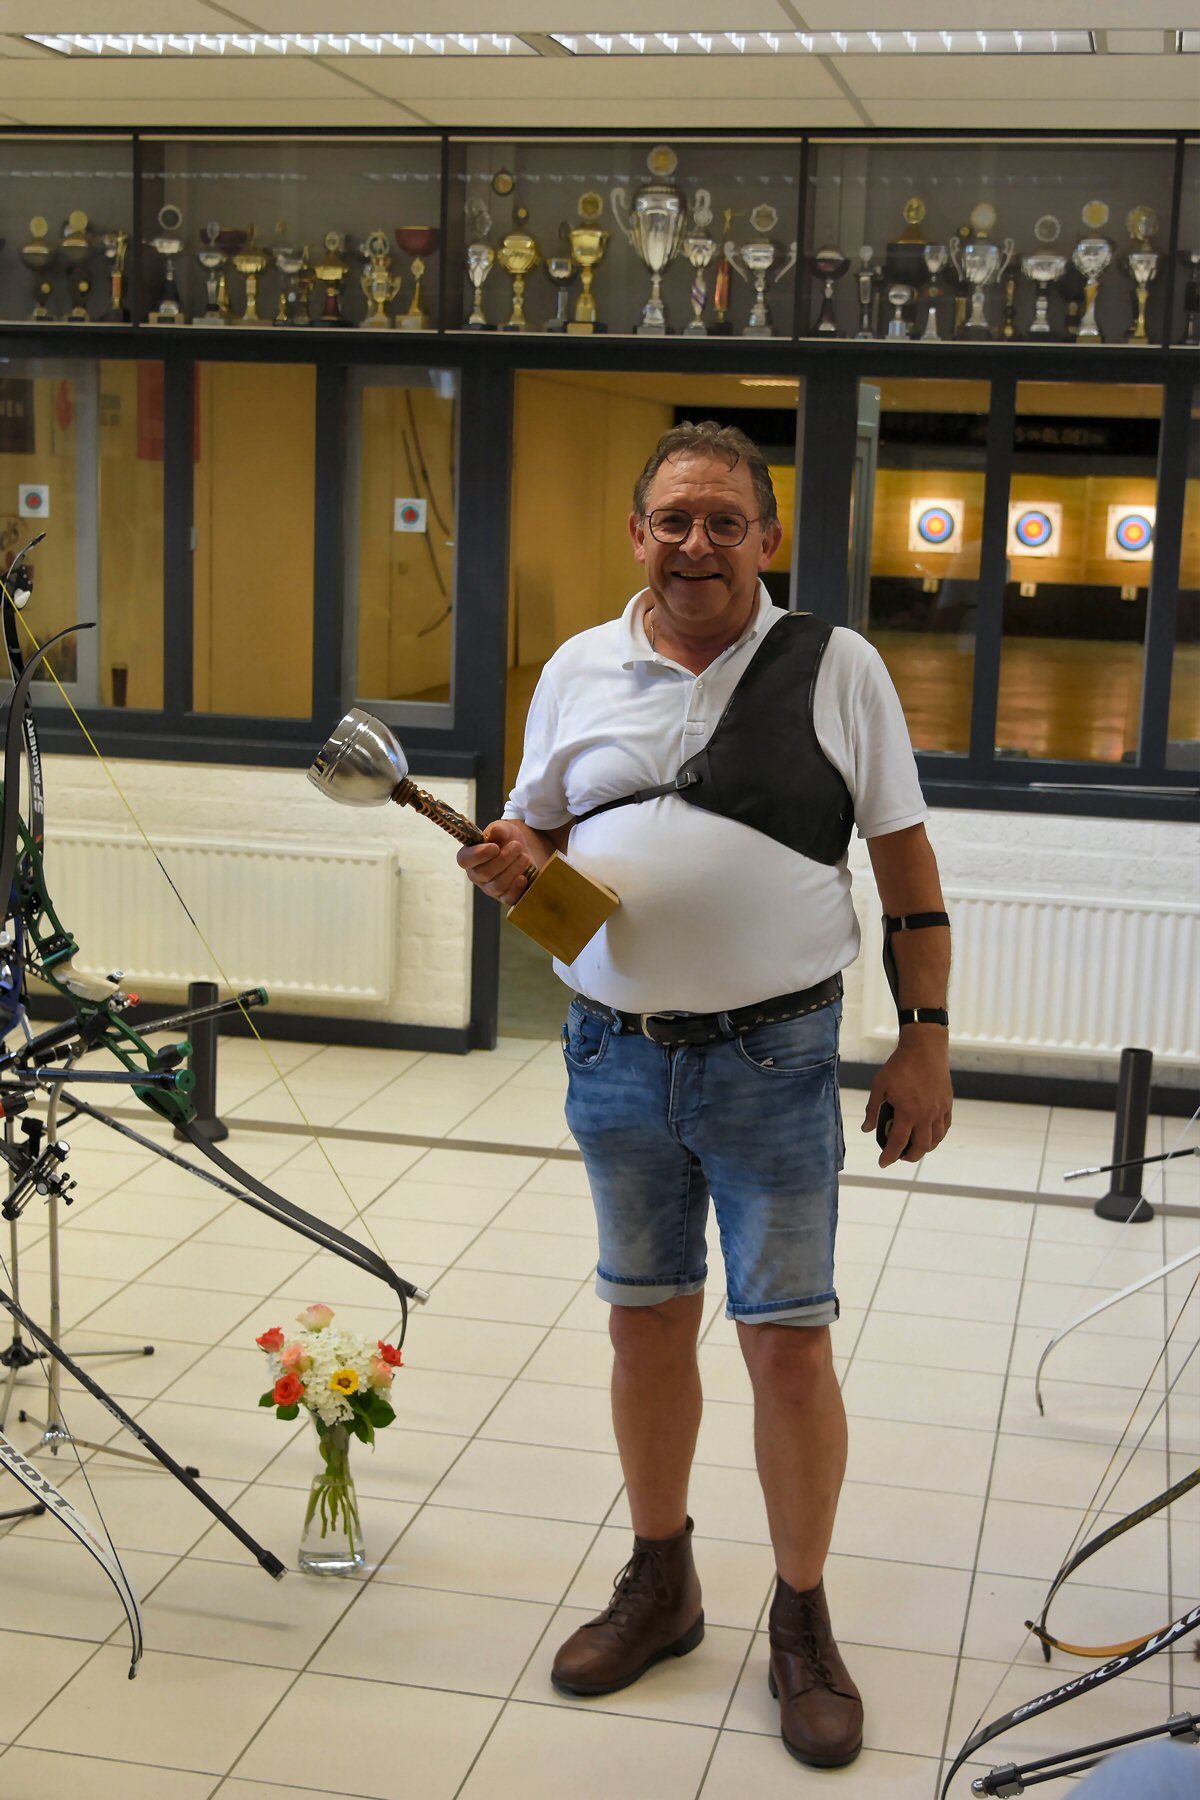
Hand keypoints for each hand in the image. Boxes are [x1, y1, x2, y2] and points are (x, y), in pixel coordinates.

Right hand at [456, 819, 548, 906]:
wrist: (524, 851)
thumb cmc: (507, 839)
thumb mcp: (503, 830)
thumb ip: (498, 830)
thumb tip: (495, 831)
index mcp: (470, 857)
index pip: (465, 860)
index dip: (478, 854)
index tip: (495, 847)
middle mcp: (477, 875)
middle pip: (484, 873)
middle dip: (503, 858)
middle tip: (517, 846)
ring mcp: (490, 888)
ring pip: (497, 885)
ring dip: (514, 869)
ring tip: (524, 857)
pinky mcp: (505, 897)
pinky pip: (508, 899)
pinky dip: (517, 888)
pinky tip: (523, 877)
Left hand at [862, 1033, 952, 1168]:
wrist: (924, 1048)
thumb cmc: (900, 1065)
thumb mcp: (879, 1085)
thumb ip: (873, 1109)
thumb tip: (867, 1129)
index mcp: (907, 1112)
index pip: (898, 1143)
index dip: (889, 1156)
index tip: (883, 1163)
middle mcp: (926, 1115)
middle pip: (920, 1147)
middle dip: (909, 1157)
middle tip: (900, 1157)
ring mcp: (939, 1110)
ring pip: (935, 1140)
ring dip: (925, 1149)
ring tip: (915, 1148)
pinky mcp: (947, 1103)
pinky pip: (945, 1127)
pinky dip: (937, 1136)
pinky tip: (930, 1135)